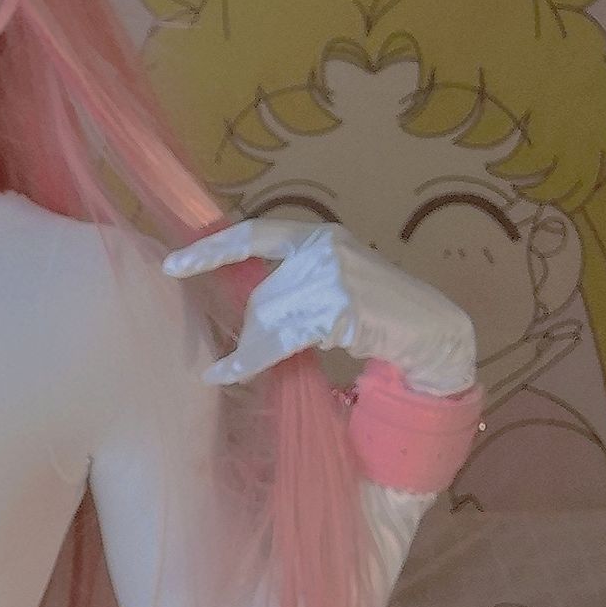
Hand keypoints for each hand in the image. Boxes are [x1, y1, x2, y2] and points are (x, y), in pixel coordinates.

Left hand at [161, 217, 477, 396]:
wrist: (431, 329)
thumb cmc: (377, 312)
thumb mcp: (333, 281)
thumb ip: (293, 280)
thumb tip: (245, 305)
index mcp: (318, 236)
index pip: (254, 234)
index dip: (212, 249)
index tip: (174, 262)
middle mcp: (324, 248)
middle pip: (261, 293)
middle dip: (250, 329)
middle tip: (237, 358)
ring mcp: (334, 276)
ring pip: (270, 318)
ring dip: (253, 349)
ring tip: (239, 368)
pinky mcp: (341, 309)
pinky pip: (284, 339)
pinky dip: (258, 359)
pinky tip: (238, 371)